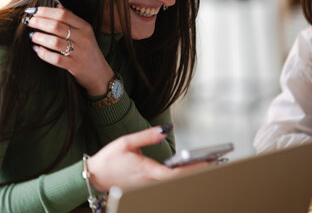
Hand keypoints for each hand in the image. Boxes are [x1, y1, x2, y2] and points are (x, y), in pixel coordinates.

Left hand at [25, 1, 113, 95]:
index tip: (33, 11)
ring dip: (39, 37)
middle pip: (57, 26)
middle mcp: (83, 38)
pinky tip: (37, 49)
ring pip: (54, 42)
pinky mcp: (74, 65)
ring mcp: (79, 52)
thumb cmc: (88, 50)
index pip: (64, 14)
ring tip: (32, 36)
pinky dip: (43, 53)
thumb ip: (71, 17)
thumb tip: (56, 3)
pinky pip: (55, 58)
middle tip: (28, 21)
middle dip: (38, 22)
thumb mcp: (84, 32)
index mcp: (85, 27)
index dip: (46, 11)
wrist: (99, 73)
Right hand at [87, 126, 206, 191]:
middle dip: (197, 170)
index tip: (206, 162)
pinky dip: (180, 174)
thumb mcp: (126, 142)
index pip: (173, 172)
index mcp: (145, 170)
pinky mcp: (145, 185)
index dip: (191, 168)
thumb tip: (166, 129)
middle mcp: (148, 181)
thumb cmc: (108, 159)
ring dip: (190, 172)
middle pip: (178, 178)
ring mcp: (147, 185)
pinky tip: (190, 166)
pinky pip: (166, 181)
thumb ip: (148, 136)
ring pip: (173, 180)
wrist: (93, 176)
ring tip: (208, 161)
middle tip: (215, 160)